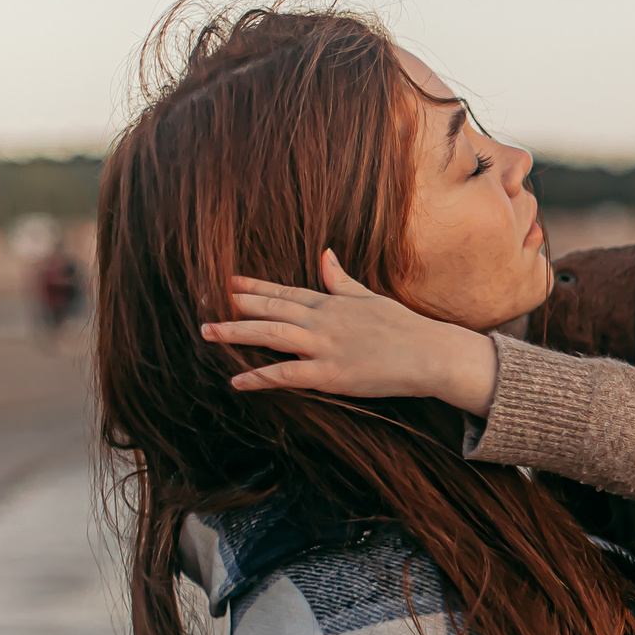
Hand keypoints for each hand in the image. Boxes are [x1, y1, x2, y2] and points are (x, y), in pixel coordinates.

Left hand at [204, 250, 500, 416]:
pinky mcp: (330, 374)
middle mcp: (322, 321)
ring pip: (270, 336)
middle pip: (270, 310)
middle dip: (235, 306)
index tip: (227, 282)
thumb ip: (342, 280)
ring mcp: (324, 347)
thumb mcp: (371, 299)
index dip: (253, 287)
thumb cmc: (405, 328)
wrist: (432, 354)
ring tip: (207, 332)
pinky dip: (260, 377)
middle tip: (202, 303)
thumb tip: (325, 255)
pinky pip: (287, 375)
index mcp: (332, 303)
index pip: (284, 292)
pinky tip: (237, 379)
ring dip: (236, 333)